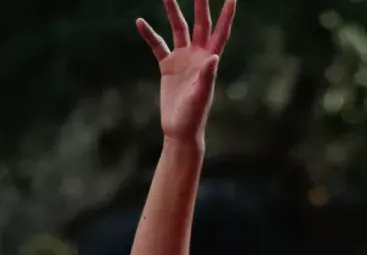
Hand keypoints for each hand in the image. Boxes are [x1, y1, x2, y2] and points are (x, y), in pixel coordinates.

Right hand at [137, 0, 236, 142]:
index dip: (227, 15)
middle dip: (200, 4)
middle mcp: (197, 55)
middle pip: (200, 23)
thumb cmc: (193, 116)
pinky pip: (158, 45)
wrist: (179, 130)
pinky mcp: (167, 66)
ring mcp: (182, 59)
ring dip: (172, 11)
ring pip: (178, 28)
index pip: (220, 32)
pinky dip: (149, 34)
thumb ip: (207, 76)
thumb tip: (214, 56)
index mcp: (209, 60)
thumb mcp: (201, 96)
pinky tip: (139, 21)